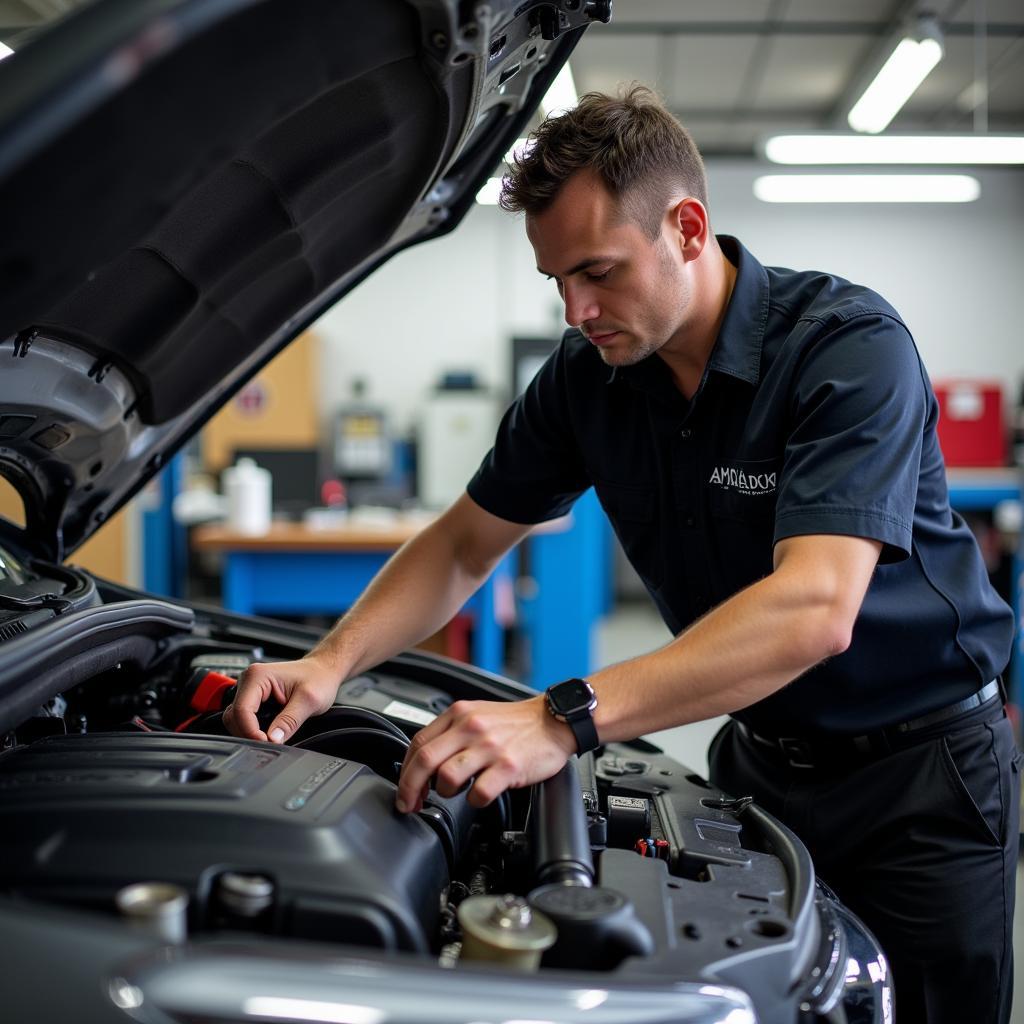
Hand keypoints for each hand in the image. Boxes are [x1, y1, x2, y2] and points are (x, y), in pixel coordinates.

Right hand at [223, 652, 341, 742]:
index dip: (251, 732)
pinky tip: (268, 732)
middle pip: (234, 716)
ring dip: (250, 731)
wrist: (324, 671)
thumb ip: (290, 721)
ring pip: (236, 719)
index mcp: (258, 676)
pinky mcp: (254, 697)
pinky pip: (244, 718)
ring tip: (270, 738)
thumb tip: (273, 739)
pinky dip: (253, 728)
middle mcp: (250, 680)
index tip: (266, 743)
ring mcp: (250, 689)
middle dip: (249, 733)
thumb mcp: (309, 701)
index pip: (242, 710)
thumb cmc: (318, 677)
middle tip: (269, 744)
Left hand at [395, 696, 577, 812]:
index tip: (406, 788)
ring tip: (455, 793)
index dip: (406, 771)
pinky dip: (474, 800)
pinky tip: (480, 795)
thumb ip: (451, 732)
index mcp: (460, 714)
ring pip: (446, 777)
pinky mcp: (508, 766)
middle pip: (425, 761)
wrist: (554, 720)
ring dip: (444, 793)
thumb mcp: (478, 714)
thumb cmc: (516, 722)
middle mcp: (471, 728)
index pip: (418, 743)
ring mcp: (490, 747)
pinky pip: (479, 793)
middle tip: (410, 804)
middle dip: (410, 789)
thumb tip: (424, 760)